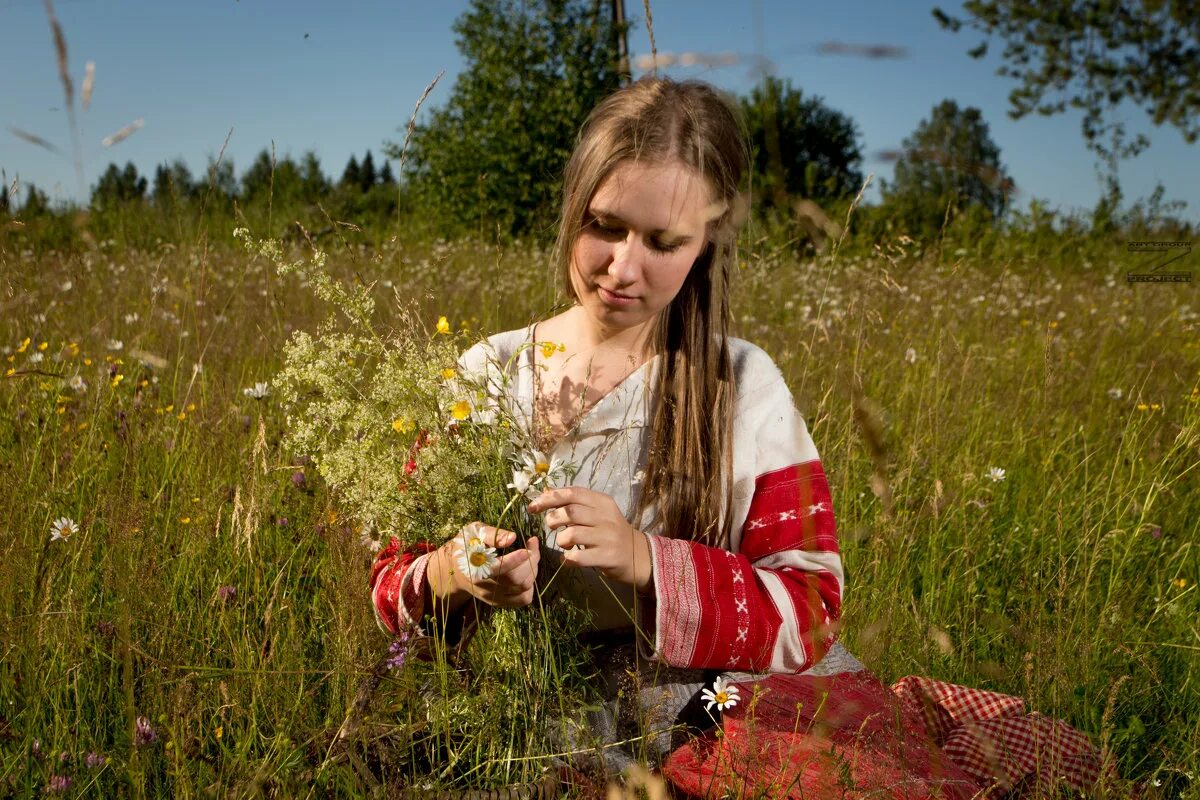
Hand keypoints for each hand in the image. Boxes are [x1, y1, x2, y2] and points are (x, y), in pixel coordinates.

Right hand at [430, 522, 539, 608]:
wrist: (454, 569)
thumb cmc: (466, 545)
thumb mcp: (474, 532)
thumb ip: (492, 534)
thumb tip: (512, 538)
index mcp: (475, 568)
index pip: (501, 569)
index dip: (518, 558)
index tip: (530, 542)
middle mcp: (484, 587)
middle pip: (517, 580)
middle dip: (531, 560)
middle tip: (533, 544)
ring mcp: (492, 597)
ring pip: (523, 590)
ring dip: (533, 571)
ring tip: (531, 556)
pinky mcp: (499, 602)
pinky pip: (523, 599)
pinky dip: (531, 585)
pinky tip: (527, 571)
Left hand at [528, 487, 651, 590]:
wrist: (638, 555)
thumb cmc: (611, 532)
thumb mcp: (598, 512)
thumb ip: (576, 503)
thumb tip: (546, 493)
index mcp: (603, 502)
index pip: (573, 493)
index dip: (550, 498)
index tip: (533, 506)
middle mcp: (606, 517)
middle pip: (570, 512)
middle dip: (553, 519)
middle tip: (551, 526)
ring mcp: (607, 538)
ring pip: (571, 534)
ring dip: (560, 540)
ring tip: (564, 544)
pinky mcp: (607, 557)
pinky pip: (577, 557)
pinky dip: (566, 559)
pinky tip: (568, 559)